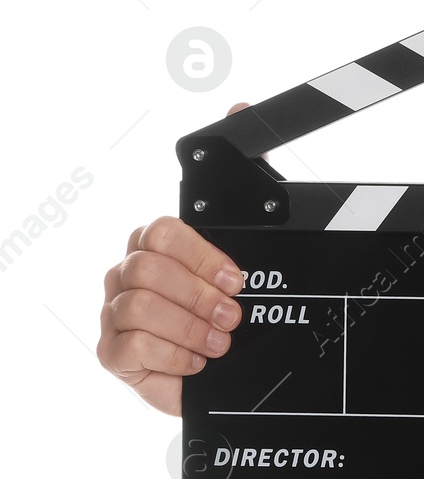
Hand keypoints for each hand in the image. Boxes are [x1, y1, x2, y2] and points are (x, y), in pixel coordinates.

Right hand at [96, 102, 253, 415]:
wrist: (235, 372)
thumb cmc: (233, 305)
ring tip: (220, 342)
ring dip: (192, 328)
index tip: (238, 279)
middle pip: (148, 269)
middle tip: (233, 316)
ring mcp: (115, 311)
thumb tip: (239, 106)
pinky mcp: (113, 353)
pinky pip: (133, 345)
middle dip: (201, 297)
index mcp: (156, 243)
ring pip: (141, 307)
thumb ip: (251, 171)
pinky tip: (197, 360)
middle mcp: (128, 272)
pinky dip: (175, 355)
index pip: (163, 231)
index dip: (203, 255)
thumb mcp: (254, 239)